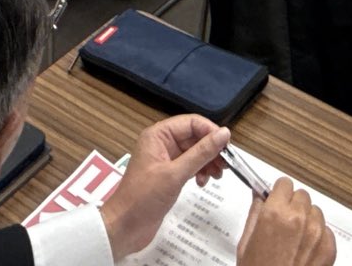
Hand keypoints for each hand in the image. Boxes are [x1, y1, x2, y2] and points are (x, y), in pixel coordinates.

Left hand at [101, 115, 229, 257]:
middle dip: (212, 150)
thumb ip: (201, 153)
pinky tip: (203, 182)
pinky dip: (200, 172)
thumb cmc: (142, 199)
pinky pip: (190, 166)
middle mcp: (161, 144)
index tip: (227, 146)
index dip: (211, 132)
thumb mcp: (175, 174)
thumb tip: (223, 134)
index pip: (192, 123)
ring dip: (208, 162)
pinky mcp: (168, 176)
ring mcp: (165, 160)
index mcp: (158, 135)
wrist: (124, 227)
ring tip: (217, 175)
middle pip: (195, 137)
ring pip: (194, 152)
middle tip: (226, 164)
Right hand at [238, 177, 335, 265]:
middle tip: (282, 222)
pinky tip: (304, 251)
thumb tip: (258, 195)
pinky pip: (326, 230)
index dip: (278, 193)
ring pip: (315, 211)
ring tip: (293, 240)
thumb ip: (255, 213)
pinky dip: (317, 236)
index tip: (275, 200)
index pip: (284, 184)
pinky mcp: (329, 248)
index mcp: (275, 214)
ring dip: (306, 219)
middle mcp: (299, 219)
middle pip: (301, 195)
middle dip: (292, 205)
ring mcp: (317, 233)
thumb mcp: (246, 243)